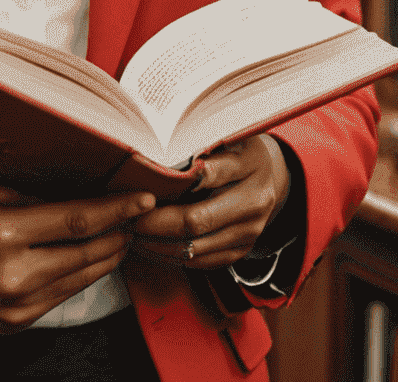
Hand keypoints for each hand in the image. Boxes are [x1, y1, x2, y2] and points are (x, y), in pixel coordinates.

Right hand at [0, 185, 154, 333]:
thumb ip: (29, 198)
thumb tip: (72, 199)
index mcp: (5, 236)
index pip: (78, 222)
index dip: (116, 210)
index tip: (142, 200)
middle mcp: (14, 277)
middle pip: (86, 256)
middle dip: (119, 235)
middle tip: (139, 218)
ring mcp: (13, 308)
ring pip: (78, 282)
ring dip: (106, 260)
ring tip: (121, 238)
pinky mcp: (11, 325)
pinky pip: (57, 300)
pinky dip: (78, 280)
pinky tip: (87, 263)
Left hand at [128, 135, 289, 269]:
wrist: (270, 175)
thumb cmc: (238, 147)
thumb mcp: (228, 133)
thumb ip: (204, 143)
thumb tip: (168, 155)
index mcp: (250, 169)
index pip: (207, 180)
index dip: (170, 187)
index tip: (142, 189)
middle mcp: (253, 207)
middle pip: (196, 222)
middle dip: (155, 223)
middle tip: (127, 216)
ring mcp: (247, 234)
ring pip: (194, 249)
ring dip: (158, 245)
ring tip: (131, 233)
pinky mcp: (239, 252)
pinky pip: (201, 263)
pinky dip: (171, 257)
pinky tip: (150, 246)